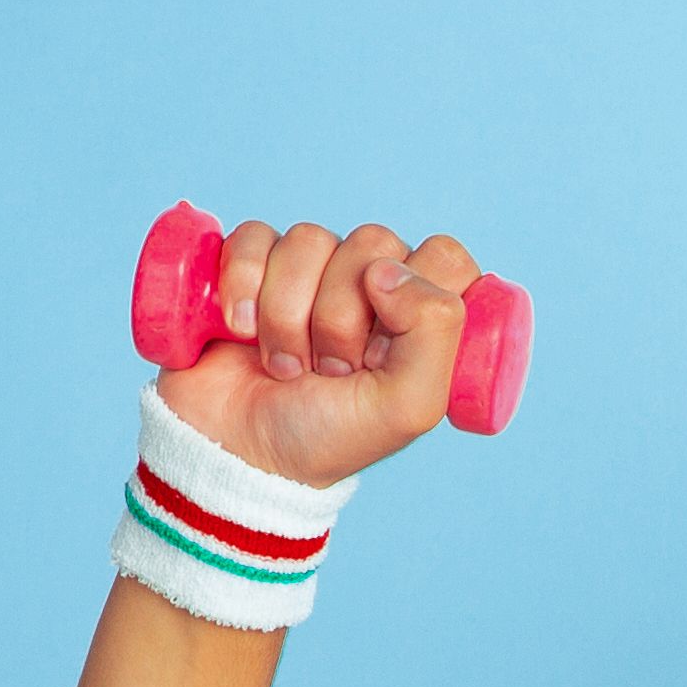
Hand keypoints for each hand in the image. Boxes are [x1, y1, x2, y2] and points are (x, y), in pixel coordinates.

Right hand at [156, 219, 487, 485]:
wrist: (243, 450)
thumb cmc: (331, 434)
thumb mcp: (410, 406)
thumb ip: (435, 332)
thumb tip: (387, 270)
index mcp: (421, 314)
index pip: (444, 257)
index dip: (415, 299)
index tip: (385, 355)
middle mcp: (372, 283)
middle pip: (373, 243)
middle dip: (343, 315)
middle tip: (332, 368)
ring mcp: (312, 270)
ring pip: (310, 239)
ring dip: (289, 314)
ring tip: (287, 365)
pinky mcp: (254, 262)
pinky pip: (254, 237)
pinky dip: (244, 286)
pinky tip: (242, 330)